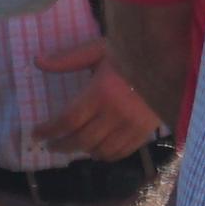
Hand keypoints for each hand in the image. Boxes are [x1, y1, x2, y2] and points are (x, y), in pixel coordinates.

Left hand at [32, 35, 166, 160]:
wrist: (169, 62)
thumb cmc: (129, 53)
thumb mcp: (97, 50)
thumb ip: (67, 59)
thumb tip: (38, 62)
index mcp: (101, 92)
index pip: (68, 120)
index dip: (49, 130)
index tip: (36, 133)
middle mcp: (116, 114)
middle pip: (82, 140)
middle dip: (61, 145)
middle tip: (50, 145)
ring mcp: (132, 127)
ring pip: (100, 150)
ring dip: (82, 151)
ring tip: (71, 146)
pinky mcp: (145, 133)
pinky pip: (121, 153)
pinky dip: (105, 155)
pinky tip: (96, 150)